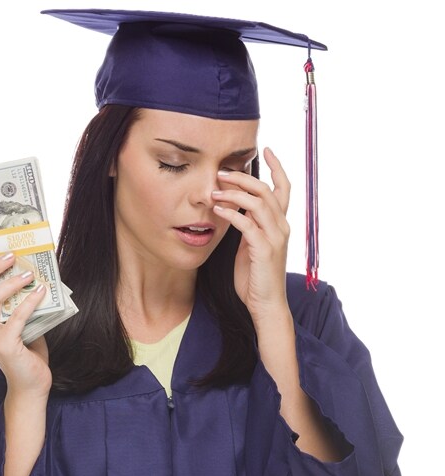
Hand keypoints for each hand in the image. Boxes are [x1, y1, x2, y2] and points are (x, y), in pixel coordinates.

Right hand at [0, 248, 51, 397]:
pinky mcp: (4, 346)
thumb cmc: (25, 348)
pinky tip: (41, 291)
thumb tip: (26, 269)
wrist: (30, 383)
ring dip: (10, 282)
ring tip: (29, 273)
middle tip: (10, 255)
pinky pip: (15, 317)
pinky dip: (29, 301)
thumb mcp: (14, 320)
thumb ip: (13, 300)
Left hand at [212, 147, 290, 321]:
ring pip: (258, 203)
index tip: (266, 149)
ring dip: (234, 192)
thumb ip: (248, 226)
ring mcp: (275, 237)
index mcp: (280, 223)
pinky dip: (231, 213)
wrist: (265, 304)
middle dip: (243, 177)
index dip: (277, 167)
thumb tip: (233, 207)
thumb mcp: (251, 245)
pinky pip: (247, 223)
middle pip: (266, 190)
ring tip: (214, 190)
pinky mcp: (264, 249)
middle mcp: (282, 226)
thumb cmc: (255, 276)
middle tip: (221, 171)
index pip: (284, 188)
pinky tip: (217, 209)